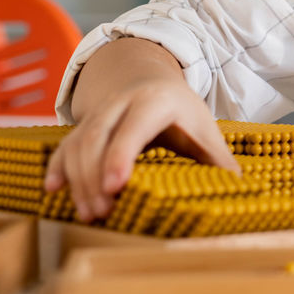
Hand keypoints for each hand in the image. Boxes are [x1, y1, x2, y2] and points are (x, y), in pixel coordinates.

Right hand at [43, 76, 238, 221]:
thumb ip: (218, 159)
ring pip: (78, 142)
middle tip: (100, 212)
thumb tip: (240, 191)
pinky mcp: (82, 125)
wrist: (150, 80)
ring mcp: (98, 113)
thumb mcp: (204, 129)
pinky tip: (53, 191)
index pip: (135, 127)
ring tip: (88, 213)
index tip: (114, 186)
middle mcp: (121, 102)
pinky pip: (64, 145)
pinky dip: (57, 167)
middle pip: (98, 136)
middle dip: (94, 175)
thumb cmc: (182, 113)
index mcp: (156, 101)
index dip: (122, 154)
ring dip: (78, 178)